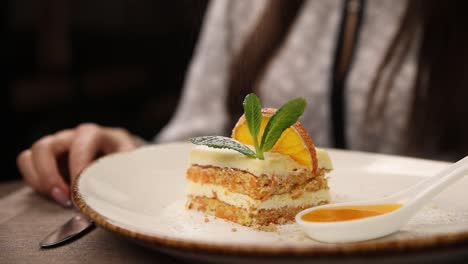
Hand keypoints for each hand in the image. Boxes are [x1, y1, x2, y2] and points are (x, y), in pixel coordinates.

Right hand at [16, 123, 142, 206]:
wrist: (122, 164)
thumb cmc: (126, 165)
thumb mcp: (131, 166)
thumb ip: (126, 175)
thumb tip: (122, 192)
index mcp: (97, 134)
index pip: (82, 139)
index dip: (78, 164)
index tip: (80, 190)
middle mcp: (73, 136)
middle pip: (47, 145)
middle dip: (51, 176)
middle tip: (65, 198)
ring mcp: (58, 146)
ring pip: (32, 154)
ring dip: (40, 180)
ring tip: (59, 199)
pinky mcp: (48, 159)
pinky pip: (28, 164)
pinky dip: (35, 181)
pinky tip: (53, 195)